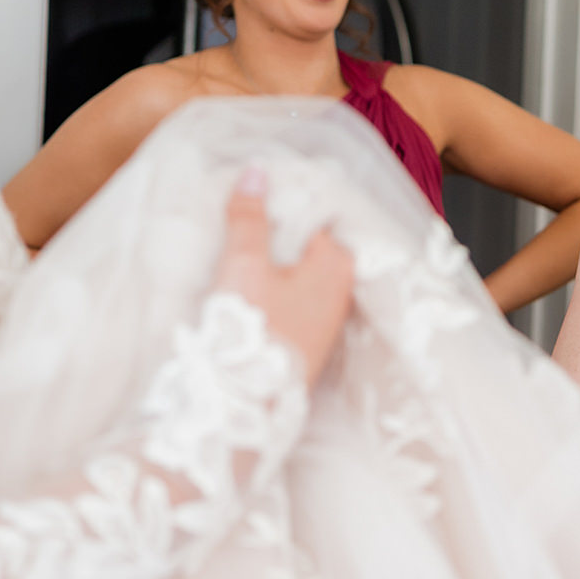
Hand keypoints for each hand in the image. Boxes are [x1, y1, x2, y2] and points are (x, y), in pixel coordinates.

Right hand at [215, 167, 354, 389]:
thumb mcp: (244, 264)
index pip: (315, 212)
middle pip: (309, 242)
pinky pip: (295, 296)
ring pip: (300, 270)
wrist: (246, 406)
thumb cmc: (253, 332)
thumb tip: (257, 172)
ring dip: (274, 257)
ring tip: (238, 242)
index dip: (284, 198)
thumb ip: (249, 217)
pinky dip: (274, 283)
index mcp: (337, 263)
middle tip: (242, 212)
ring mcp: (326, 317)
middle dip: (278, 228)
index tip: (255, 188)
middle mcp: (341, 288)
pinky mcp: (308, 338)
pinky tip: (248, 281)